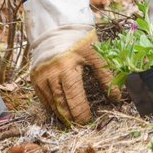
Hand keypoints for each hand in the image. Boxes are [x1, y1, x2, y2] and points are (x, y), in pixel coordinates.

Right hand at [22, 0, 119, 124]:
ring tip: (71, 123)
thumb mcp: (95, 54)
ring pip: (51, 105)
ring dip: (62, 115)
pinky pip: (42, 98)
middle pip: (62, 106)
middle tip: (81, 127)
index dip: (82, 114)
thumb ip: (106, 76)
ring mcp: (41, 76)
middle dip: (72, 119)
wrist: (56, 25)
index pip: (75, 100)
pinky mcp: (34, 77)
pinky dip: (51, 107)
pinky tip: (60, 111)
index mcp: (68, 68)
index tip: (88, 122)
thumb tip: (118, 98)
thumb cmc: (79, 39)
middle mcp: (52, 74)